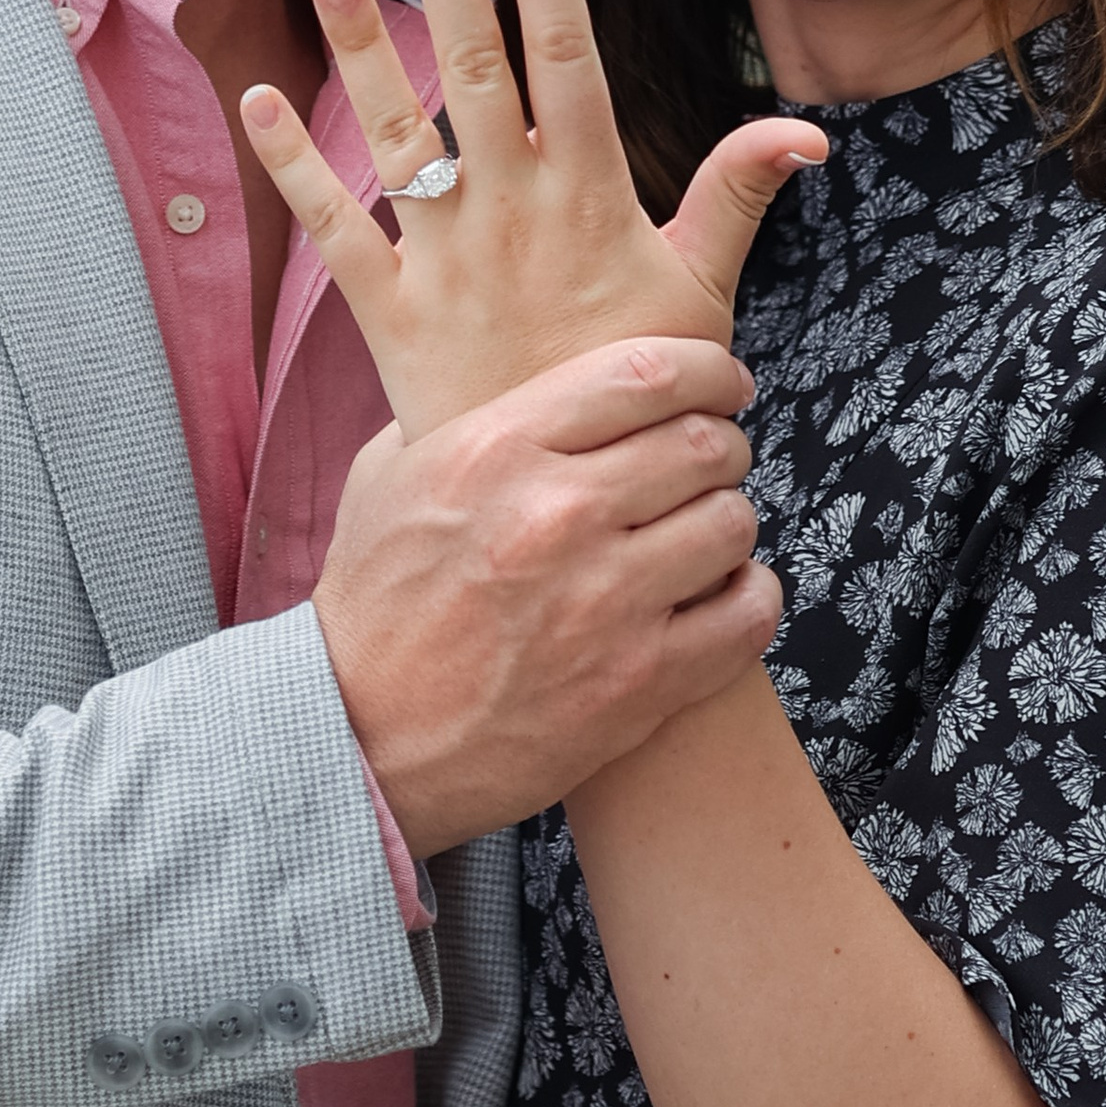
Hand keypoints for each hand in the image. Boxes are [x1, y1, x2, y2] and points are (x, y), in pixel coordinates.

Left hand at [242, 0, 826, 441]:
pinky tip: (254, 101)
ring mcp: (444, 257)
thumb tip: (806, 130)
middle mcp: (510, 211)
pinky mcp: (388, 310)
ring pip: (396, 134)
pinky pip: (332, 230)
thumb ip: (737, 198)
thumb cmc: (636, 384)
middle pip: (477, 72)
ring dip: (359, 51)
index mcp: (589, 195)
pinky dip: (292, 168)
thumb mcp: (699, 292)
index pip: (568, 59)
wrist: (568, 502)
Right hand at [313, 337, 779, 854]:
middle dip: (721, 446)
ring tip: (702, 536)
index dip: (707, 369)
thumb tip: (536, 379)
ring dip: (727, 523)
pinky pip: (747, 614)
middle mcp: (557, 515)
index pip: (645, 373)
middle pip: (704, 443)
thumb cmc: (373, 604)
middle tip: (710, 465)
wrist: (357, 737)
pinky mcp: (638, 684)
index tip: (723, 382)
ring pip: (732, 523)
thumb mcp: (389, 477)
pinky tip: (721, 597)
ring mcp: (604, 603)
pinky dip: (748, 598)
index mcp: (498, 450)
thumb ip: (468, 416)